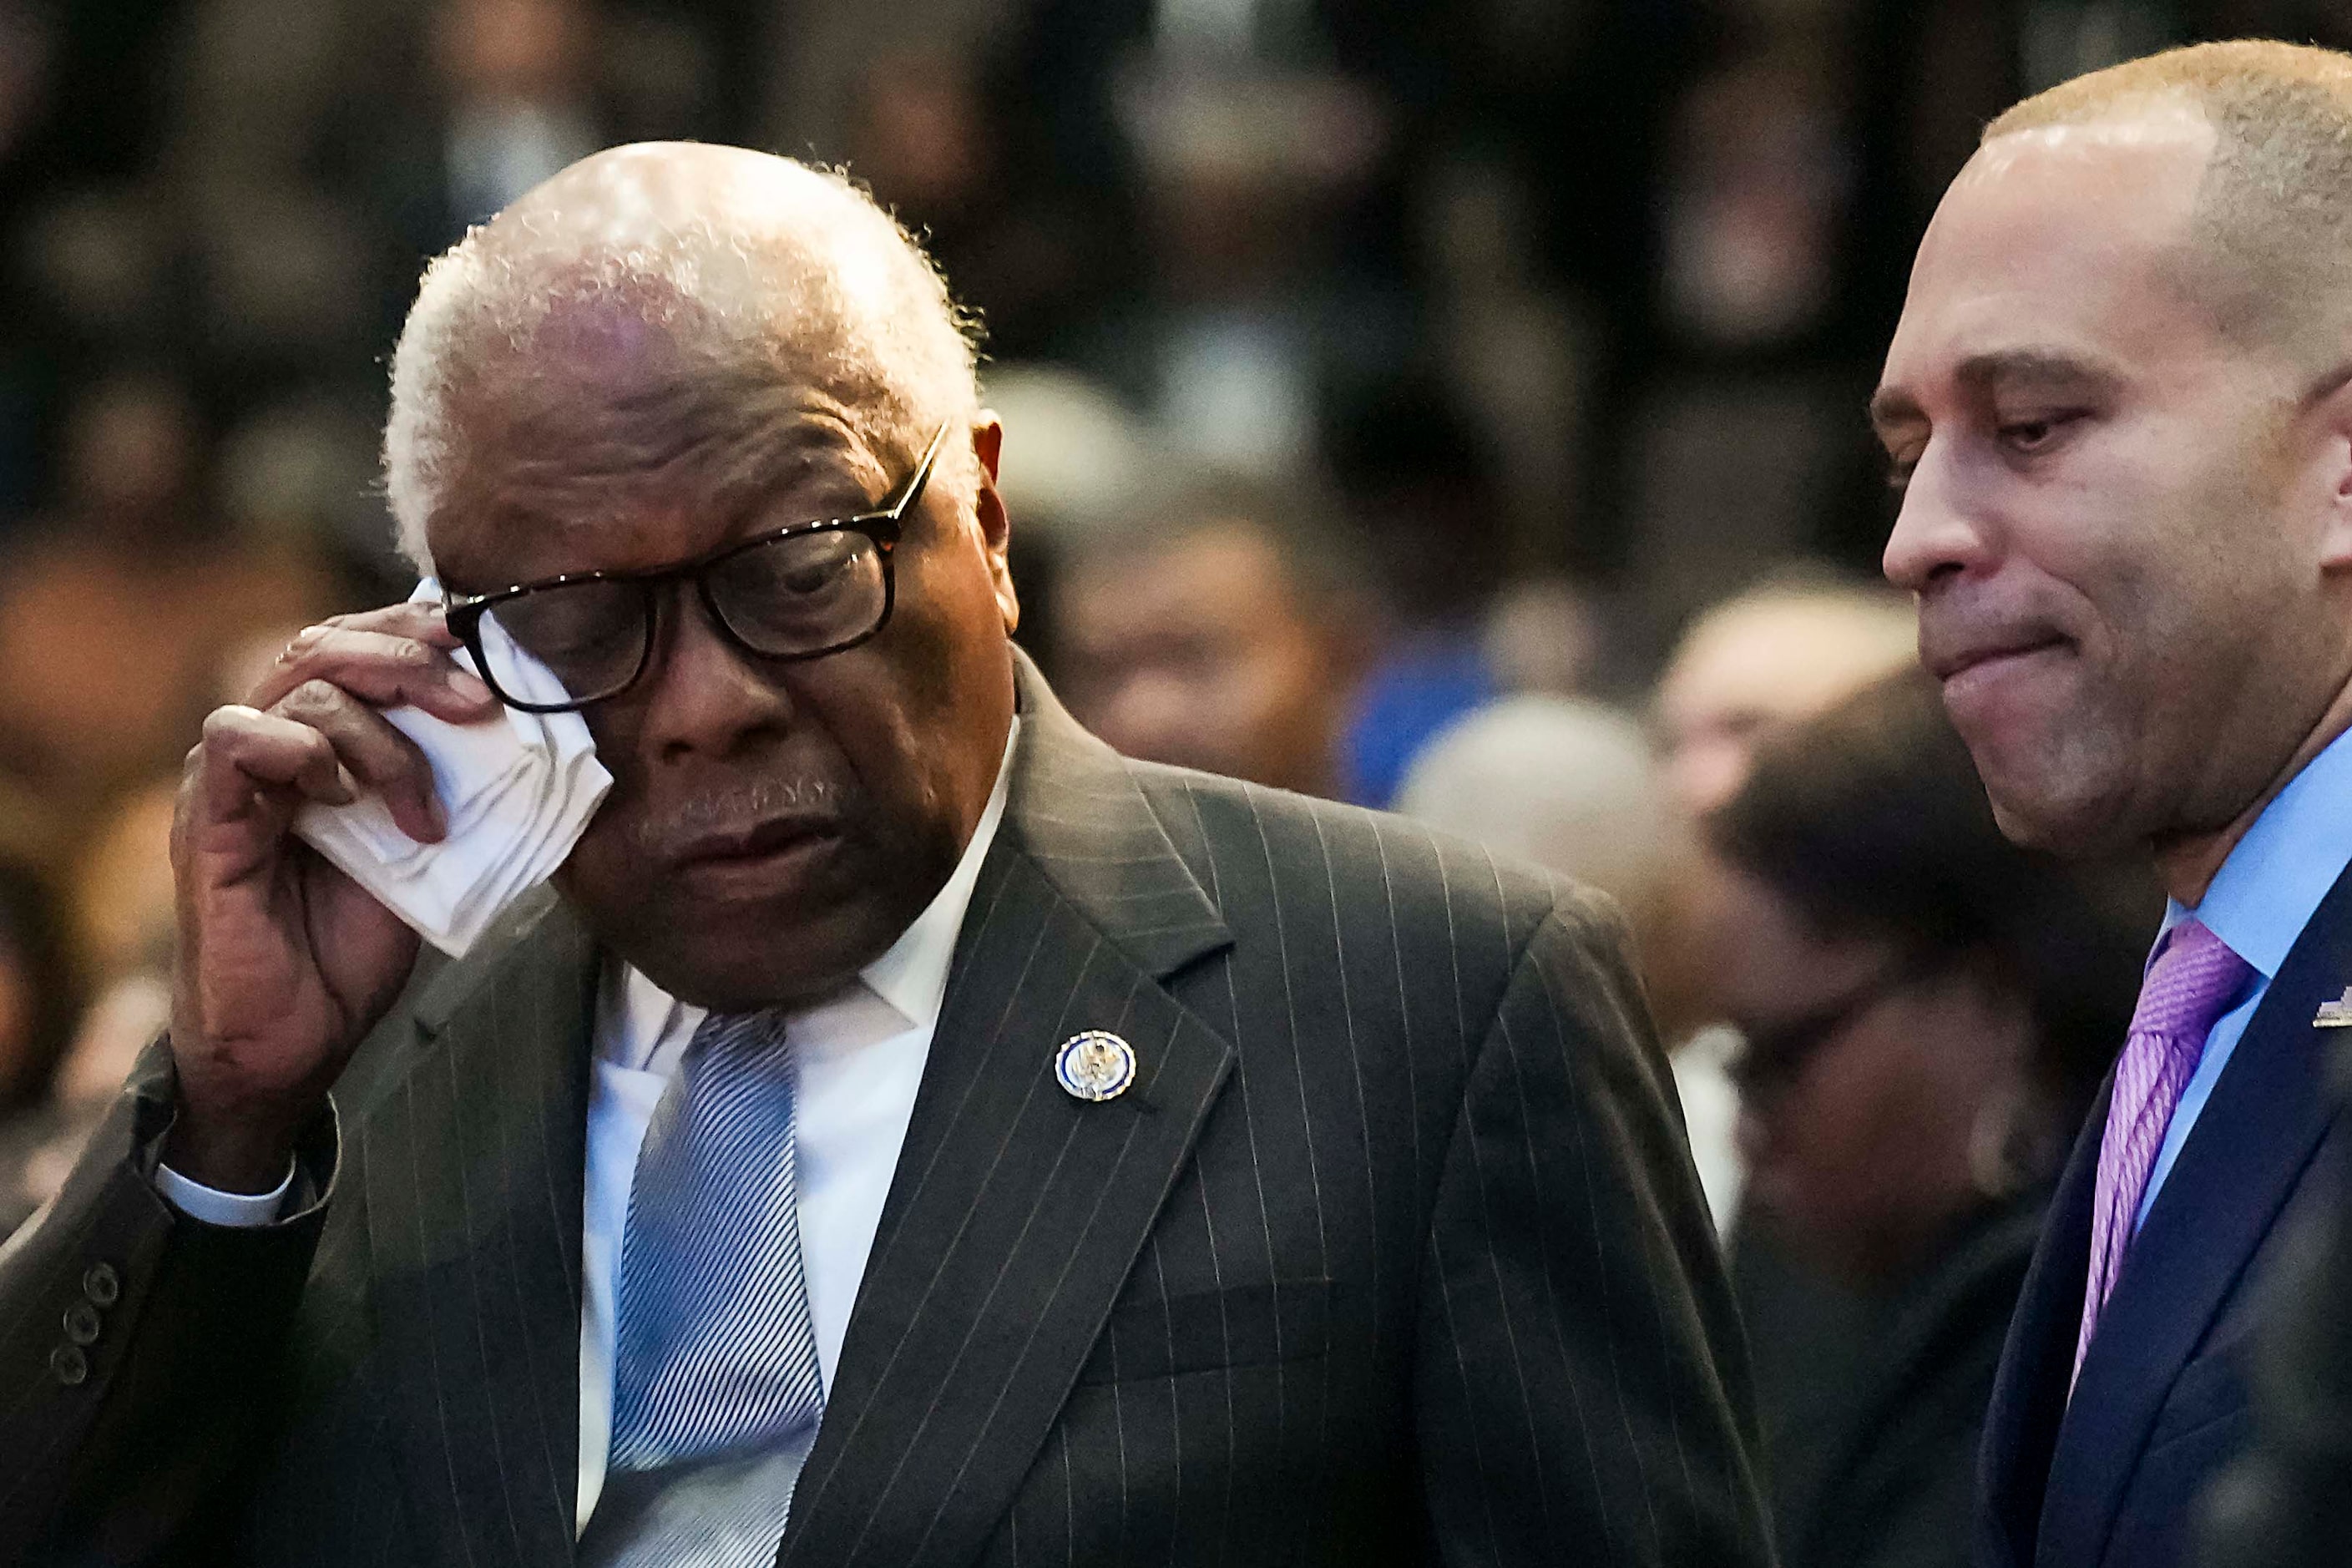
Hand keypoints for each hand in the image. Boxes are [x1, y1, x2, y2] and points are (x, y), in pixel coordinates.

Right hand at [165, 602, 499, 1191]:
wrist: (298, 1035)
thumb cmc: (354, 941)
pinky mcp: (206, 821)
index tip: (482, 641)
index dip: (413, 630)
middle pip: (326, 647)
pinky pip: (236, 740)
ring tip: (421, 809)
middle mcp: (268, 744)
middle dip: (414, 663)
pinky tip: (341, 796)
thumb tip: (527, 729)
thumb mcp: (427, 847)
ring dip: (382, 737)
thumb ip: (453, 781)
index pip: (354, 643)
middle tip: (479, 706)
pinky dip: (301, 751)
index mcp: (317, 739)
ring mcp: (232, 779)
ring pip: (301, 689)